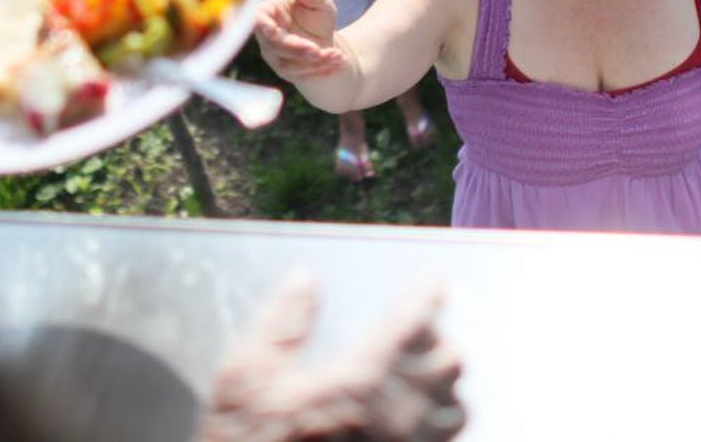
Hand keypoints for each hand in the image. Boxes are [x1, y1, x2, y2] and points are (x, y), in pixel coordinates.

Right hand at [203, 271, 464, 441]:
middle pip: (447, 367)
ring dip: (445, 382)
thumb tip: (304, 280)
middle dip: (439, 339)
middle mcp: (392, 420)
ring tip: (427, 368)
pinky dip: (440, 420)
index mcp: (356, 384)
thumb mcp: (245, 377)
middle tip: (423, 326)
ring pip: (454, 409)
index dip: (428, 298)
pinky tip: (418, 415)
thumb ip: (281, 323)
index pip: (412, 328)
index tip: (434, 283)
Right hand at [254, 0, 347, 80]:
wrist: (325, 39)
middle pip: (276, 45)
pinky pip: (304, 75)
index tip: (272, 30)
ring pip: (291, 64)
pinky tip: (342, 62)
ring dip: (316, 62)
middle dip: (297, 49)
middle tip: (317, 51)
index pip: (257, 20)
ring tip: (339, 56)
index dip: (262, 26)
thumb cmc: (315, 12)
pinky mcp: (288, 72)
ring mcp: (275, 56)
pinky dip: (324, 70)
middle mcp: (266, 37)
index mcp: (267, 13)